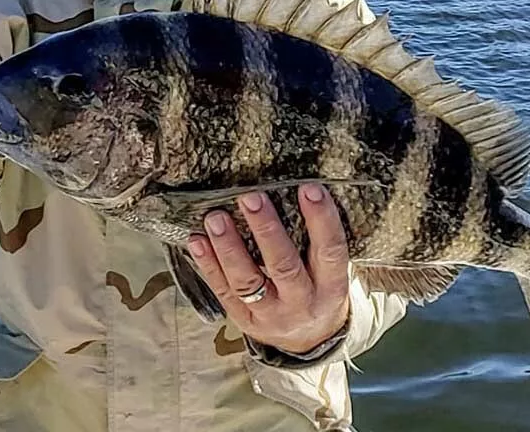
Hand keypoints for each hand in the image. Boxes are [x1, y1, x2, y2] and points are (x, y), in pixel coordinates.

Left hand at [187, 183, 349, 355]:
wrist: (310, 341)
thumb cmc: (320, 290)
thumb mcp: (331, 273)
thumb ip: (318, 241)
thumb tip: (297, 188)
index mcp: (332, 287)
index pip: (330, 251)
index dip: (322, 220)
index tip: (309, 188)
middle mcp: (302, 303)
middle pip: (283, 267)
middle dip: (266, 231)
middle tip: (251, 198)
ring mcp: (271, 315)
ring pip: (247, 283)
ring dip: (229, 248)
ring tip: (215, 218)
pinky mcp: (245, 321)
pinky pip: (224, 292)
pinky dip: (208, 266)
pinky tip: (197, 241)